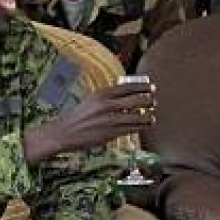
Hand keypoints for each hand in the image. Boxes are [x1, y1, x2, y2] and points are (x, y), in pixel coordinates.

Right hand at [24, 82, 155, 164]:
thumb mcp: (91, 100)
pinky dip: (141, 125)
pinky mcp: (112, 133)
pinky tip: (146, 124)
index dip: (142, 86)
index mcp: (102, 94)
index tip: (151, 87)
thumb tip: (126, 93)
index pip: (128, 87)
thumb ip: (108, 97)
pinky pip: (132, 128)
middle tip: (154, 100)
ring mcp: (110, 120)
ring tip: (152, 115)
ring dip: (147, 115)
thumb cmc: (79, 116)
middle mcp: (107, 105)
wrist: (65, 133)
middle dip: (148, 100)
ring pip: (136, 116)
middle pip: (135, 100)